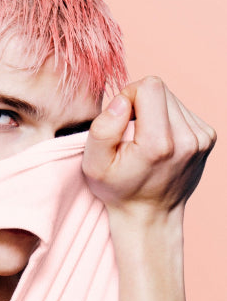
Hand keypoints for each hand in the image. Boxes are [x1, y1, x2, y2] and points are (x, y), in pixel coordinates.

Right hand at [82, 76, 215, 218]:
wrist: (150, 215)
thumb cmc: (118, 189)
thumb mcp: (93, 165)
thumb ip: (102, 129)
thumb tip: (122, 100)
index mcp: (159, 143)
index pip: (149, 86)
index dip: (128, 96)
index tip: (121, 122)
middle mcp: (187, 138)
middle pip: (161, 89)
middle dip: (141, 104)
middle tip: (131, 134)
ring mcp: (202, 138)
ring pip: (172, 98)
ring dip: (154, 112)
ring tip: (145, 140)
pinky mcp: (208, 137)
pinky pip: (182, 110)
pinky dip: (166, 120)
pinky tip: (158, 143)